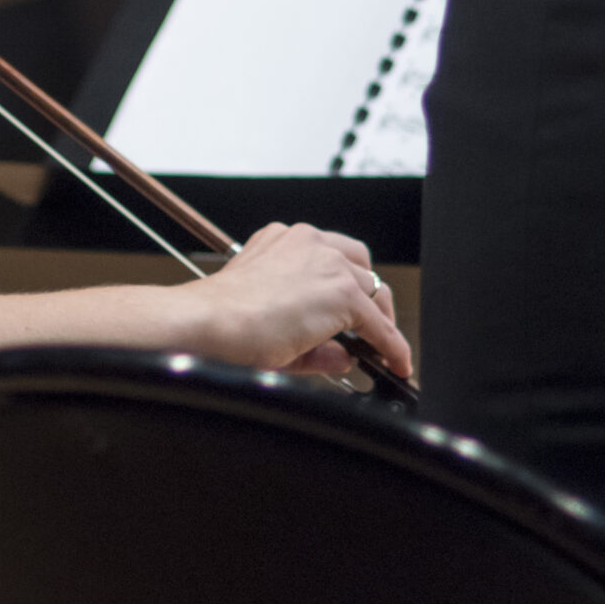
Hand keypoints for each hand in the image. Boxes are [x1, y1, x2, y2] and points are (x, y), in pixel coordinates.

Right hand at [175, 222, 410, 378]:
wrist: (211, 322)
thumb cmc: (221, 319)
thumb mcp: (270, 319)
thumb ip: (312, 337)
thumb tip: (343, 355)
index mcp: (282, 241)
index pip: (329, 257)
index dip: (346, 287)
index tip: (349, 313)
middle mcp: (307, 242)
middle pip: (359, 266)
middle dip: (369, 298)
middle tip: (369, 328)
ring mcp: (327, 263)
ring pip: (374, 291)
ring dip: (381, 320)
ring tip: (382, 349)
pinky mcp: (342, 292)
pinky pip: (380, 324)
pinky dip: (392, 346)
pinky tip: (393, 362)